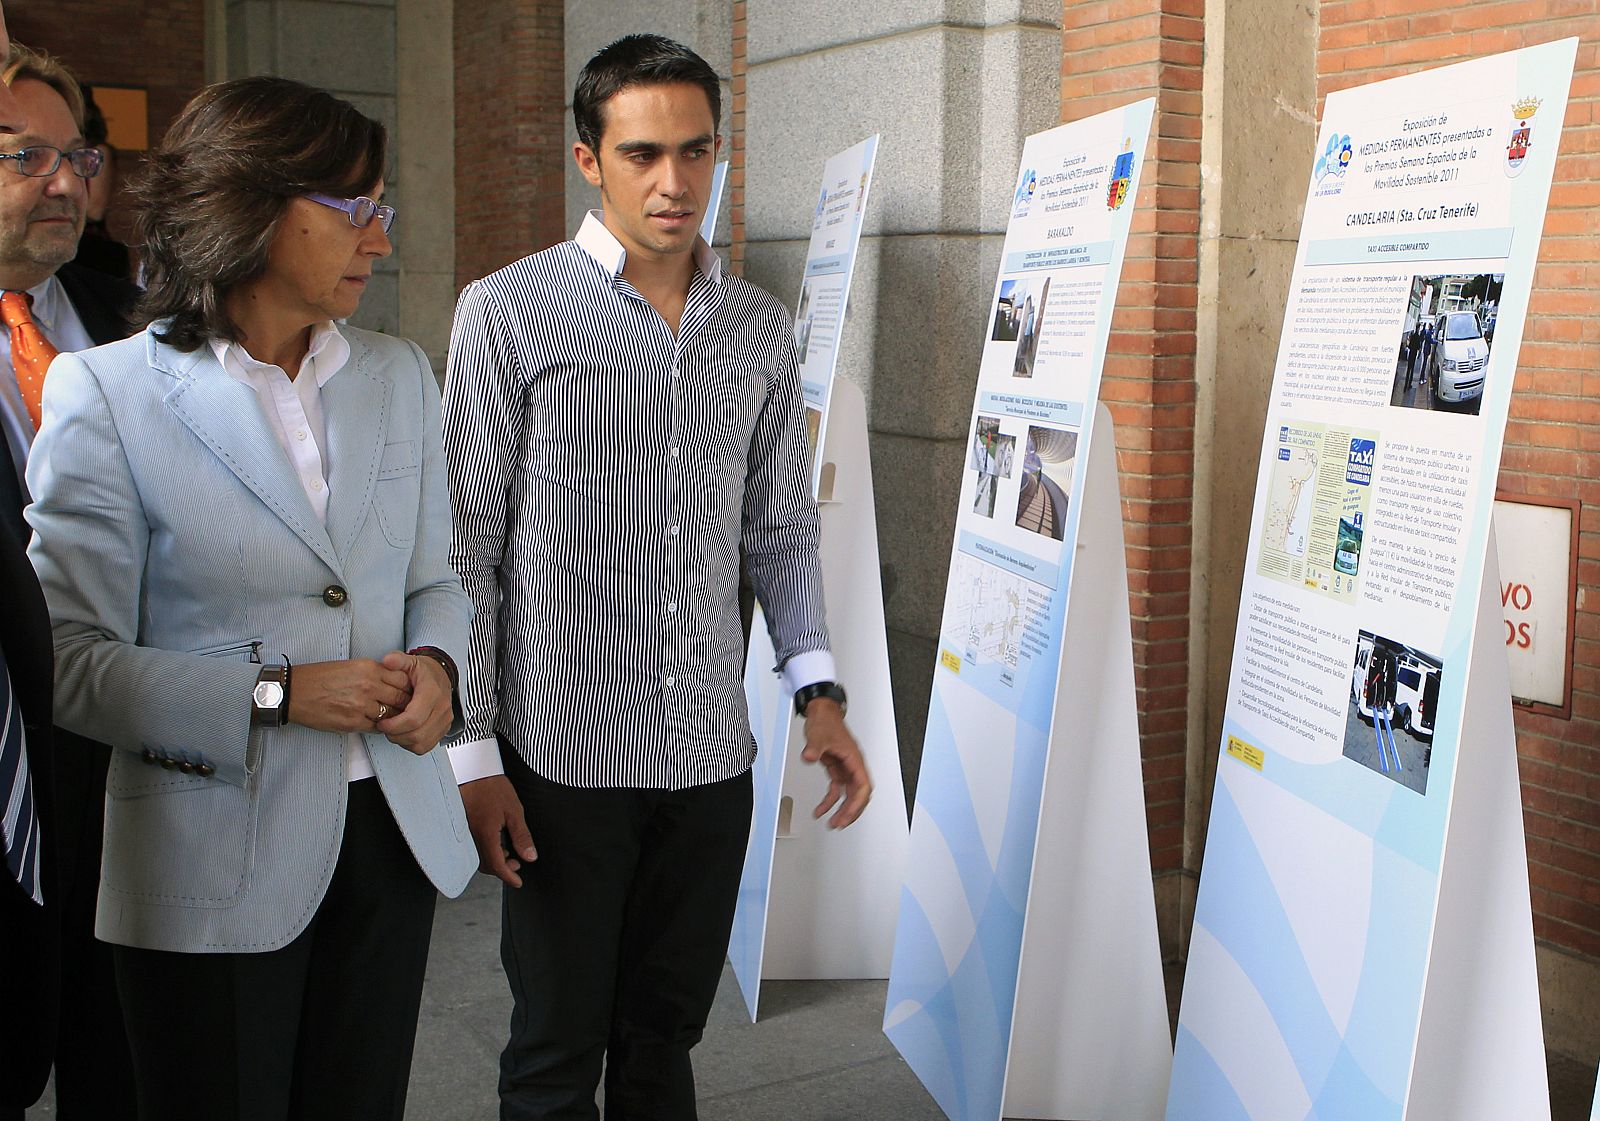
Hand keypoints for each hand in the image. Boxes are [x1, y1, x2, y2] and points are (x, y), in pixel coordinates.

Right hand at [287, 659, 411, 734]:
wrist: (294, 691)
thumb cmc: (320, 677)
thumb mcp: (351, 666)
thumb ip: (374, 673)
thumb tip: (395, 683)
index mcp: (369, 668)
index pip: (403, 679)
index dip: (409, 687)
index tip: (410, 692)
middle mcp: (368, 685)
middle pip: (402, 698)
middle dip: (406, 705)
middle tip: (408, 709)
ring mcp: (361, 705)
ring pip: (392, 715)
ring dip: (394, 718)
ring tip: (395, 719)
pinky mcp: (352, 722)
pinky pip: (376, 727)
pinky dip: (380, 727)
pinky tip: (378, 724)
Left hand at [374, 651, 452, 754]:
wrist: (442, 676)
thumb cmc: (425, 672)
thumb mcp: (410, 661)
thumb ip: (398, 660)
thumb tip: (387, 661)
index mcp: (432, 692)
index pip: (414, 718)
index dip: (394, 725)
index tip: (382, 722)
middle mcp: (442, 708)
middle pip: (417, 734)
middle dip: (396, 735)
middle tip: (384, 727)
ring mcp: (445, 720)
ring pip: (421, 743)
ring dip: (403, 741)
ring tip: (393, 730)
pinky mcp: (444, 729)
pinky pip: (426, 746)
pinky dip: (412, 744)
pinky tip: (404, 734)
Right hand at [461, 775, 536, 886]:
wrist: (472, 770)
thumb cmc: (493, 787)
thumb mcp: (514, 811)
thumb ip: (522, 836)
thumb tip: (530, 857)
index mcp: (485, 834)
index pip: (496, 865)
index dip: (508, 876)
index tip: (518, 882)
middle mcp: (470, 837)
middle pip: (485, 865)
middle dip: (502, 869)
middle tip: (517, 864)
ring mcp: (464, 832)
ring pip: (477, 857)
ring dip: (493, 860)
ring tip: (508, 852)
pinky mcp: (461, 827)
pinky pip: (472, 847)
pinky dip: (484, 851)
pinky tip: (495, 843)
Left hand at [799, 698, 871, 828]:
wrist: (822, 713)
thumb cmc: (826, 722)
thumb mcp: (819, 736)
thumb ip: (814, 748)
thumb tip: (809, 756)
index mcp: (854, 759)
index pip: (862, 786)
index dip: (857, 803)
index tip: (847, 814)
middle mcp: (852, 765)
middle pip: (858, 794)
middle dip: (851, 811)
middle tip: (840, 824)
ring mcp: (845, 768)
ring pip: (848, 795)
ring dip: (842, 810)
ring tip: (833, 823)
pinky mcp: (836, 768)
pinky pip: (836, 789)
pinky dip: (829, 801)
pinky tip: (820, 810)